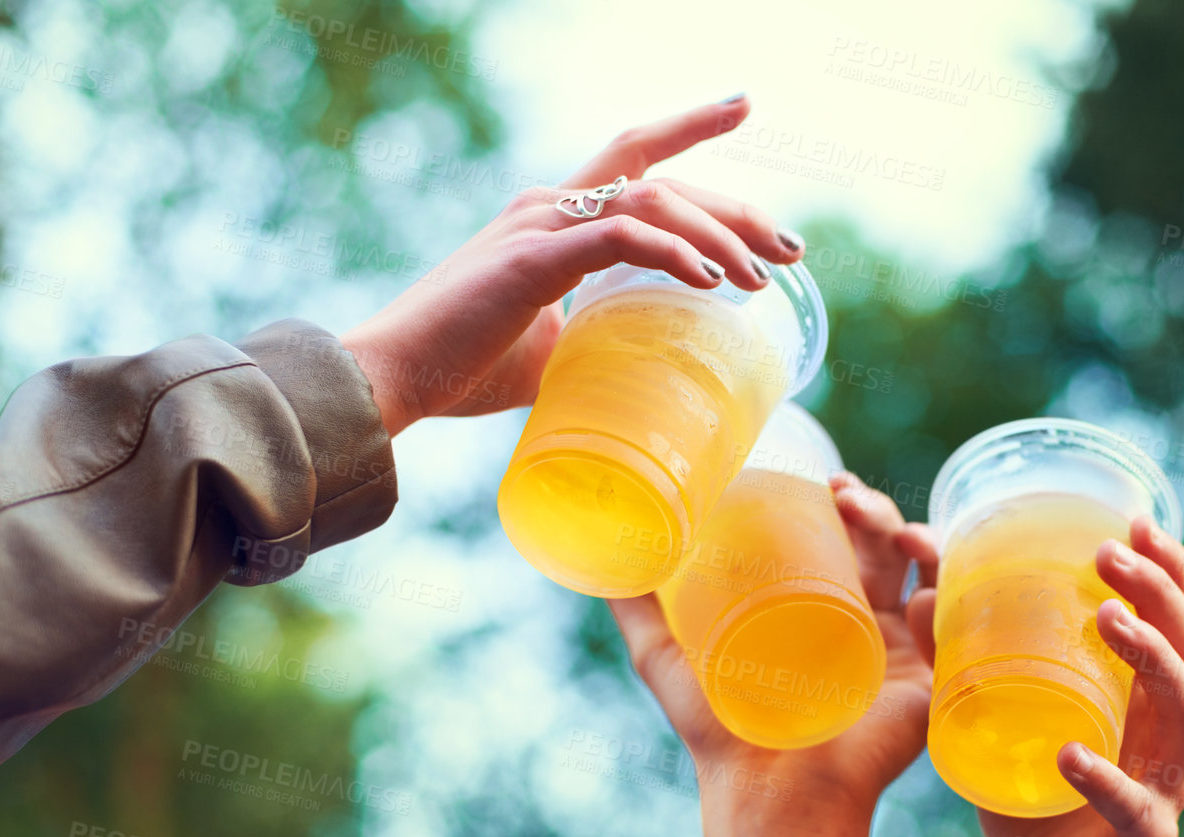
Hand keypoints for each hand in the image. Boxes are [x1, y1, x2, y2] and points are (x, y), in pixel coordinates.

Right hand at [339, 95, 805, 436]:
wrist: (390, 380)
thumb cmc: (458, 368)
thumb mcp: (544, 350)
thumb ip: (586, 338)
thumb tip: (630, 364)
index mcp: (552, 219)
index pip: (634, 158)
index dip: (688, 130)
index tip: (742, 108)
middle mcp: (548, 206)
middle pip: (661, 177)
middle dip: (735, 206)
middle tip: (792, 247)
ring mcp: (539, 227)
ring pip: (651, 201)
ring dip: (716, 235)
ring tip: (761, 279)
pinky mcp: (531, 260)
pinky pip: (620, 239)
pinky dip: (672, 254)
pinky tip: (711, 281)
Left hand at [607, 474, 937, 836]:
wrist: (769, 792)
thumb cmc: (716, 730)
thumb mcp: (662, 656)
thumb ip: (635, 606)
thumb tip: (600, 554)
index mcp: (809, 608)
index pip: (835, 537)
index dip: (839, 500)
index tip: (825, 479)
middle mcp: (856, 623)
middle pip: (882, 544)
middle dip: (875, 507)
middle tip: (848, 496)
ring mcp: (896, 649)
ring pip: (922, 569)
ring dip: (914, 531)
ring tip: (891, 529)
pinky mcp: (927, 681)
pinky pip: (951, 625)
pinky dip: (946, 591)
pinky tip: (921, 582)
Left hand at [909, 516, 1183, 836]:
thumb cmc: (1031, 795)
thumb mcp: (1003, 717)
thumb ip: (971, 661)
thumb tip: (924, 590)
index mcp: (1147, 702)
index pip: (1181, 624)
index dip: (1170, 571)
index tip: (1137, 520)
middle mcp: (1169, 738)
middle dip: (1160, 595)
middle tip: (1110, 555)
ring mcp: (1164, 790)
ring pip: (1183, 714)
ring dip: (1150, 659)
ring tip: (1107, 620)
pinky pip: (1133, 806)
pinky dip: (1102, 777)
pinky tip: (1070, 753)